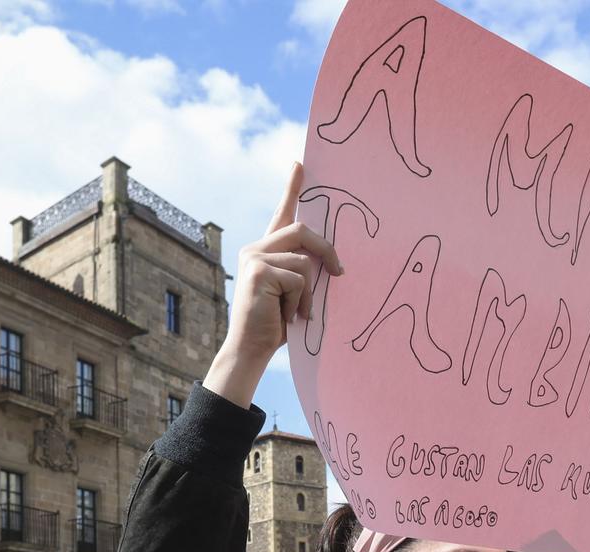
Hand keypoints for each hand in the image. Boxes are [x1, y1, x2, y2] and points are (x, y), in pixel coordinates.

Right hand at [205, 162, 342, 408]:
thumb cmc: (275, 325)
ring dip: (308, 292)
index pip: (282, 212)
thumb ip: (303, 270)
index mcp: (265, 250)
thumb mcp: (293, 292)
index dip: (292, 187)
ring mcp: (254, 257)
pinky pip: (298, 278)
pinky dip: (300, 301)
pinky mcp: (258, 271)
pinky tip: (287, 316)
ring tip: (297, 312)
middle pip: (302, 230)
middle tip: (339, 273)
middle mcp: (256, 248)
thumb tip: (331, 260)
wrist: (251, 349)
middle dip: (326, 250)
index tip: (300, 163)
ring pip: (303, 260)